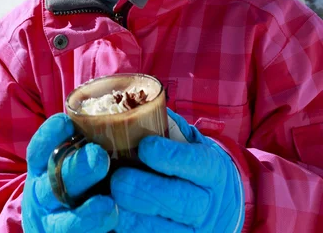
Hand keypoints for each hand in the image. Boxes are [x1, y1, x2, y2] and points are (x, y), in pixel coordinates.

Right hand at [22, 113, 117, 232]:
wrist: (63, 223)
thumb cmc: (84, 180)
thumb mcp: (79, 156)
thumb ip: (101, 138)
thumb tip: (149, 110)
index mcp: (45, 167)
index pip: (40, 148)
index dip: (50, 135)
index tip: (66, 122)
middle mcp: (44, 194)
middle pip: (54, 182)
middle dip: (76, 169)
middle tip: (99, 156)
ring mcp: (53, 222)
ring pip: (64, 222)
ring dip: (85, 214)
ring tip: (109, 206)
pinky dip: (93, 231)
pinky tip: (112, 222)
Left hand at [111, 109, 244, 232]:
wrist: (218, 204)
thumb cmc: (191, 162)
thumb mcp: (189, 141)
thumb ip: (168, 128)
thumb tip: (134, 107)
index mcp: (212, 169)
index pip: (197, 162)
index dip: (171, 156)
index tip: (145, 146)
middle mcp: (207, 203)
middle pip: (181, 200)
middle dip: (147, 190)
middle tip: (118, 179)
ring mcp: (194, 230)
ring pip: (167, 230)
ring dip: (135, 219)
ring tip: (108, 203)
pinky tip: (110, 222)